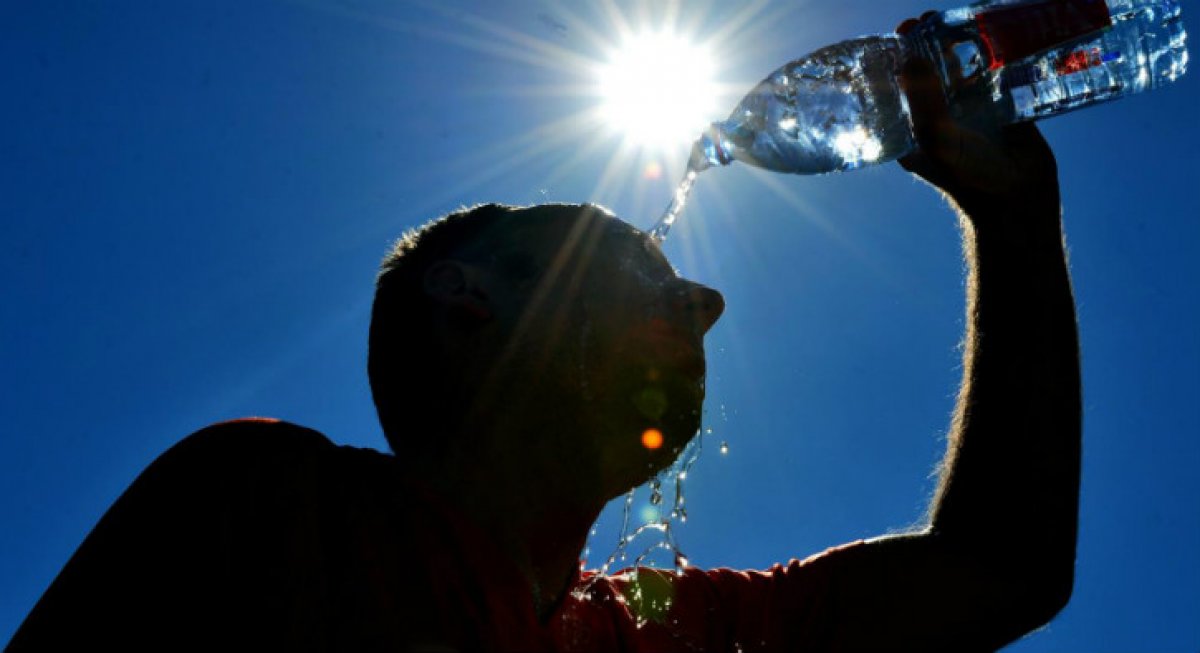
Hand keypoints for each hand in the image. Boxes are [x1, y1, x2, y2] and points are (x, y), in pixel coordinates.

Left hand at [895, 16, 1059, 215]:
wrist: (1017, 197)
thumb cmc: (967, 175)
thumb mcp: (935, 138)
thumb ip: (922, 100)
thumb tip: (907, 57)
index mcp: (914, 129)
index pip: (899, 87)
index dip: (898, 58)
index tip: (900, 33)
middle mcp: (940, 117)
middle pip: (930, 71)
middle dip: (927, 44)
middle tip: (927, 19)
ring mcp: (971, 111)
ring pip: (962, 68)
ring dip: (959, 44)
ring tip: (956, 19)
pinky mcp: (1001, 106)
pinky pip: (994, 74)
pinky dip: (993, 54)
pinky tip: (992, 32)